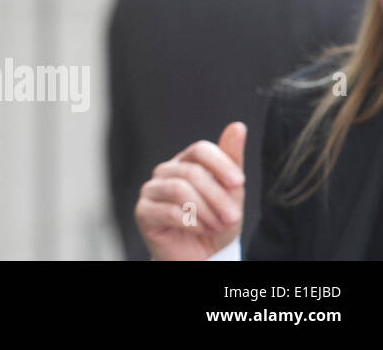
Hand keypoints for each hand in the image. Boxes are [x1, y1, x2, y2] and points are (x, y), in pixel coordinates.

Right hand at [135, 121, 245, 259]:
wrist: (203, 256)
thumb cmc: (216, 223)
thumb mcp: (231, 193)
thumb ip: (231, 161)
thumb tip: (238, 126)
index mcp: (186, 163)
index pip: (199, 149)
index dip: (220, 163)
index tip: (239, 183)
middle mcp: (165, 172)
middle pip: (192, 172)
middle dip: (217, 197)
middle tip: (233, 217)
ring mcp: (151, 191)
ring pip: (179, 189)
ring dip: (206, 211)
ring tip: (217, 226)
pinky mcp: (143, 211)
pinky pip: (169, 211)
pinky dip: (192, 223)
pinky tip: (200, 230)